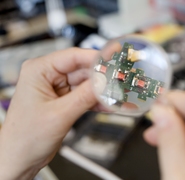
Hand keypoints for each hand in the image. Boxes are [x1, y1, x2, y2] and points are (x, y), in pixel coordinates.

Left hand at [0, 47, 113, 179]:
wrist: (20, 158)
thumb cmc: (25, 137)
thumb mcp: (59, 114)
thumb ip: (85, 97)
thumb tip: (105, 82)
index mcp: (39, 71)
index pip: (73, 57)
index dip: (96, 58)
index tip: (115, 58)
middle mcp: (48, 76)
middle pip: (83, 71)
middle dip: (103, 78)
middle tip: (121, 82)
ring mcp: (58, 89)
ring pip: (87, 85)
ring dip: (102, 92)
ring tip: (119, 95)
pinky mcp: (65, 101)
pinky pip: (85, 97)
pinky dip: (97, 101)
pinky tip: (110, 105)